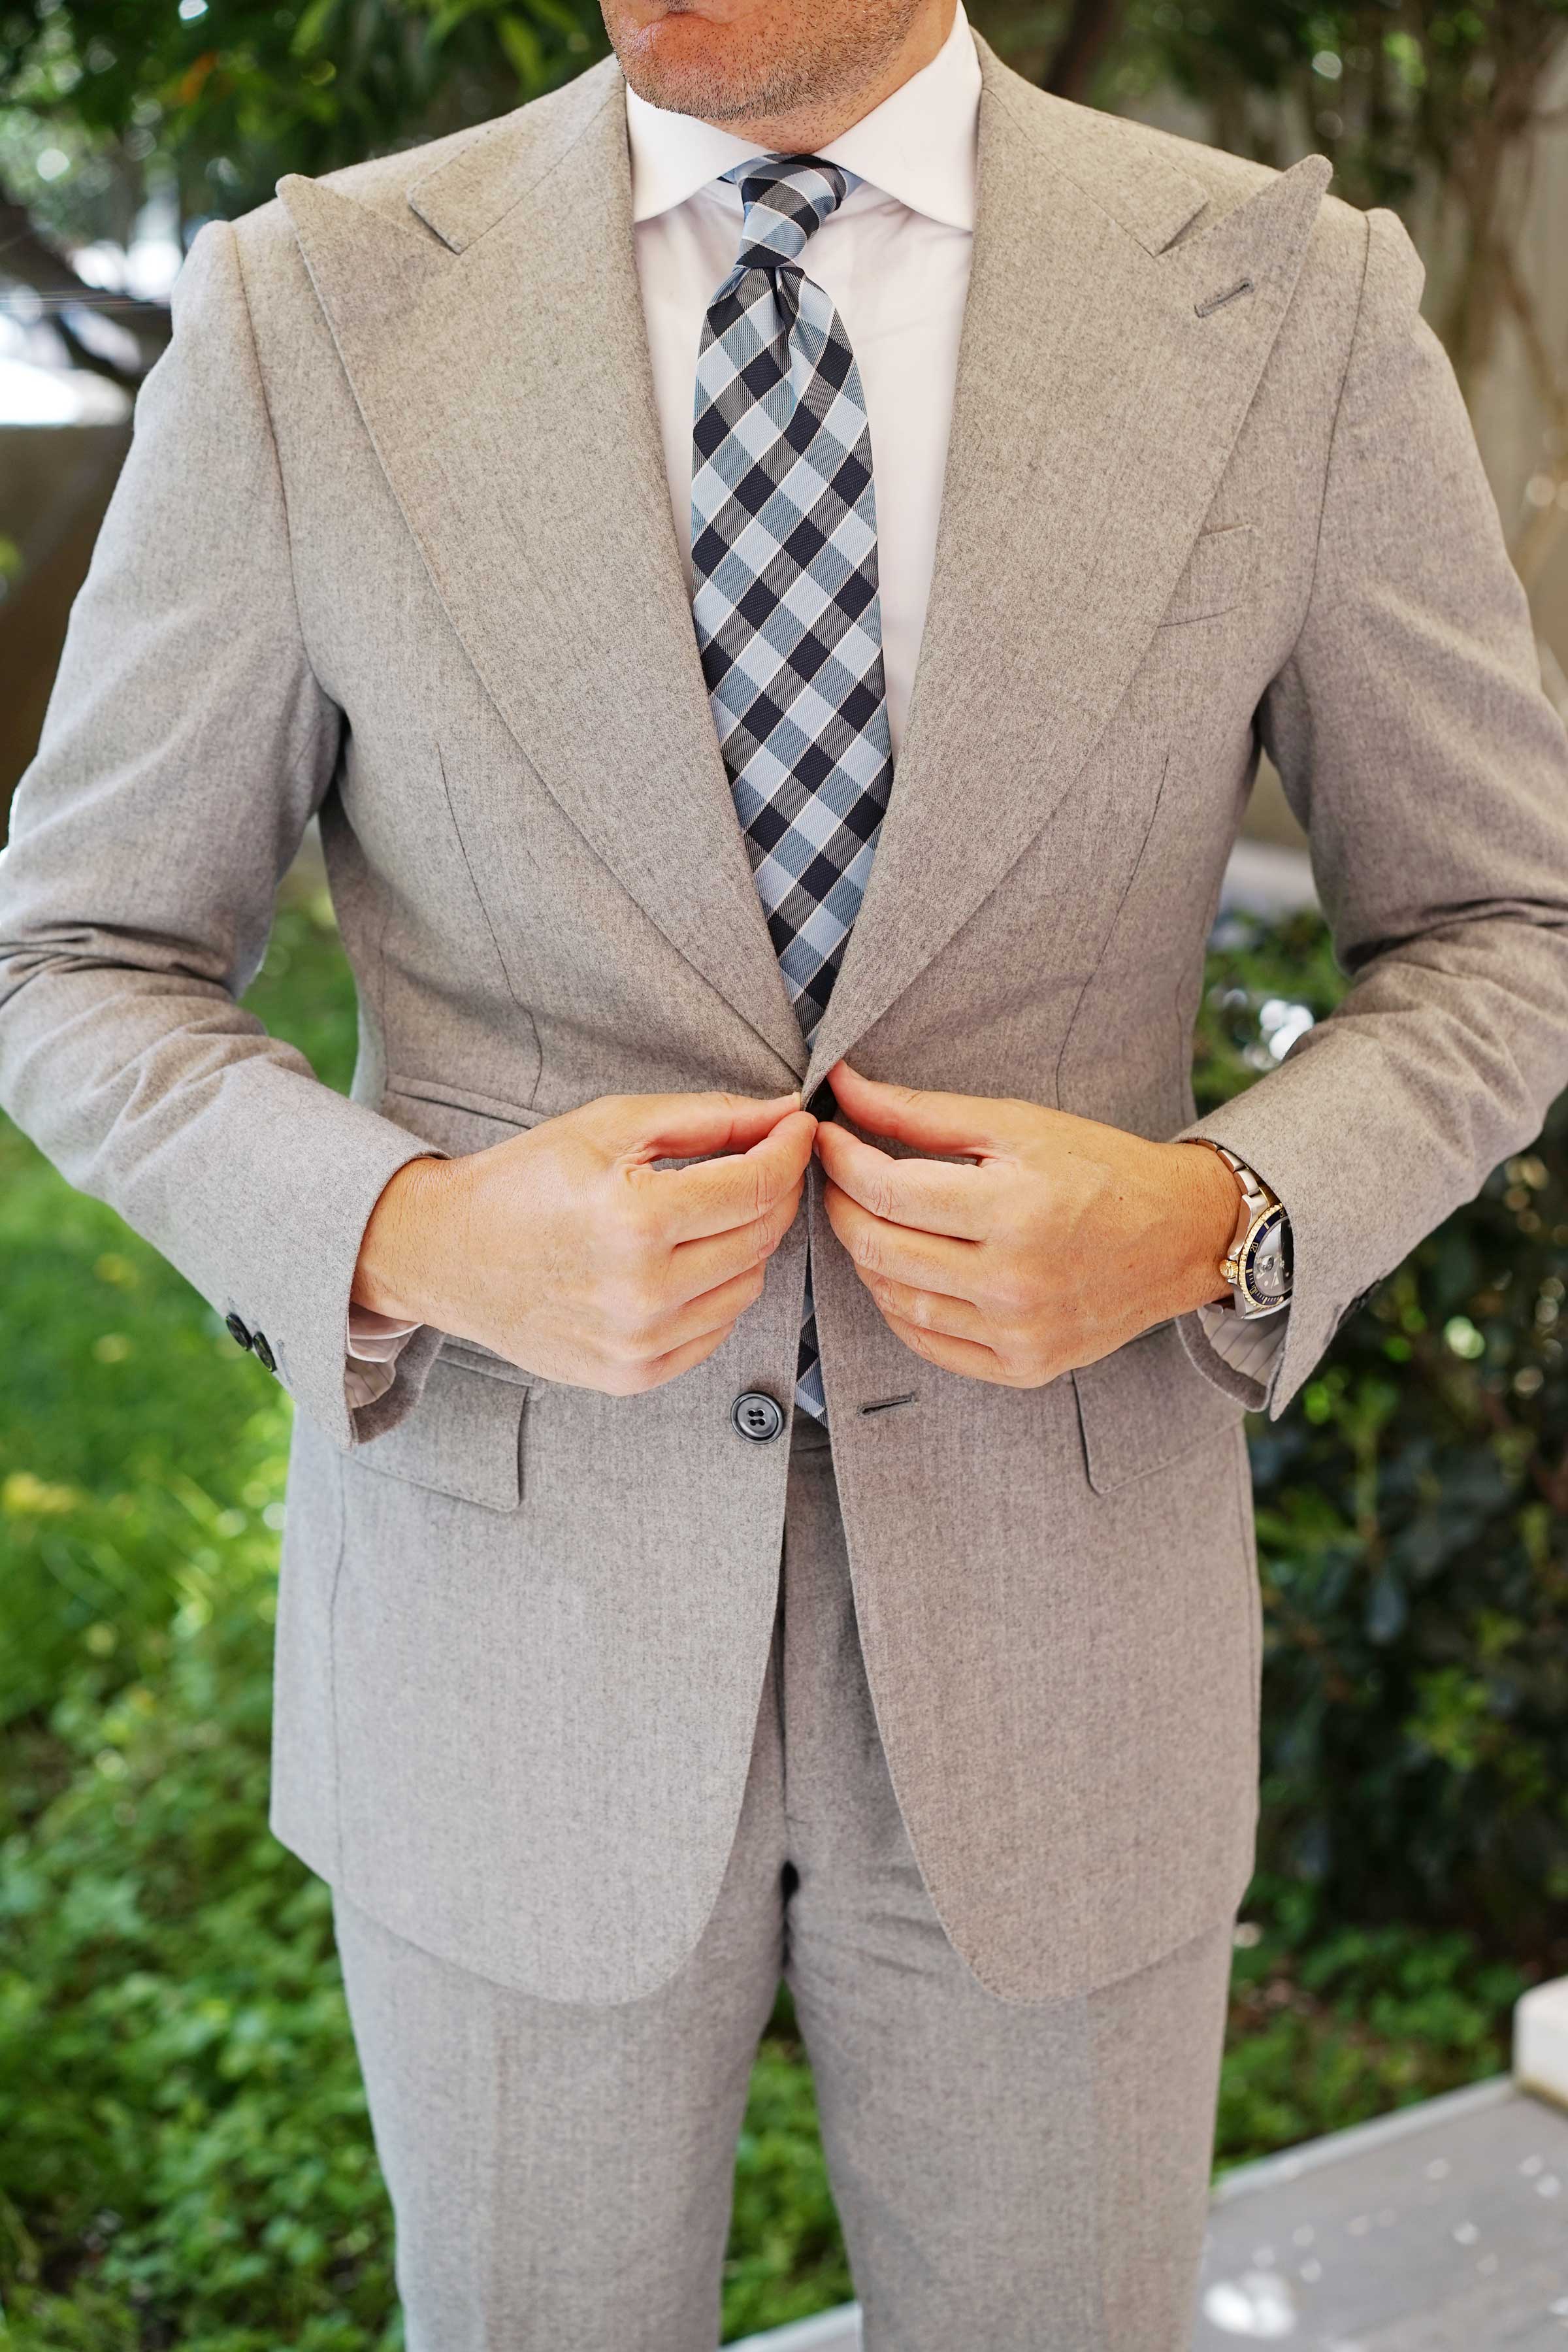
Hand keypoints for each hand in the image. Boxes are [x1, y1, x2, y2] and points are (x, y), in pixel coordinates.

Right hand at [354, 1090, 815, 1392]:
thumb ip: (707, 1118)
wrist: (450, 1254)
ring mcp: (639, 1343)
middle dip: (773, 1190)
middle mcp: (643, 1293)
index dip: (790, 1149)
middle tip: (759, 1160)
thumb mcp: (611, 1126)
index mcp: (637, 1221)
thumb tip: (783, 1112)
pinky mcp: (633, 1376)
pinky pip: (716, 1330)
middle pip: (762, 1237)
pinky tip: (684, 1260)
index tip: (798, 1127)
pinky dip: (717, 1290)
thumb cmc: (526, 1180)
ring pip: (748, 1286)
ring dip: (747, 1243)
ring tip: (708, 1212)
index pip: (758, 1186)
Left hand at [814, 1061, 1238, 1387]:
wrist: (1182, 1237)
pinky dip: (899, 1306)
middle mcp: (1016, 1281)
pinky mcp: (1025, 1367)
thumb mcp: (1018, 1125)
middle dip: (841, 1206)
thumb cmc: (1100, 1169)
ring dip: (866, 1256)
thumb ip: (923, 1113)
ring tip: (871, 1218)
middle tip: (838, 1176)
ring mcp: (1019, 1333)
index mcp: (1016, 1209)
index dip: (841, 1161)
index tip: (828, 1136)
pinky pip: (929, 1344)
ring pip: (895, 1301)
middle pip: (880, 1249)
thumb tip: (844, 1087)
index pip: (888, 1192)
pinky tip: (903, 1270)